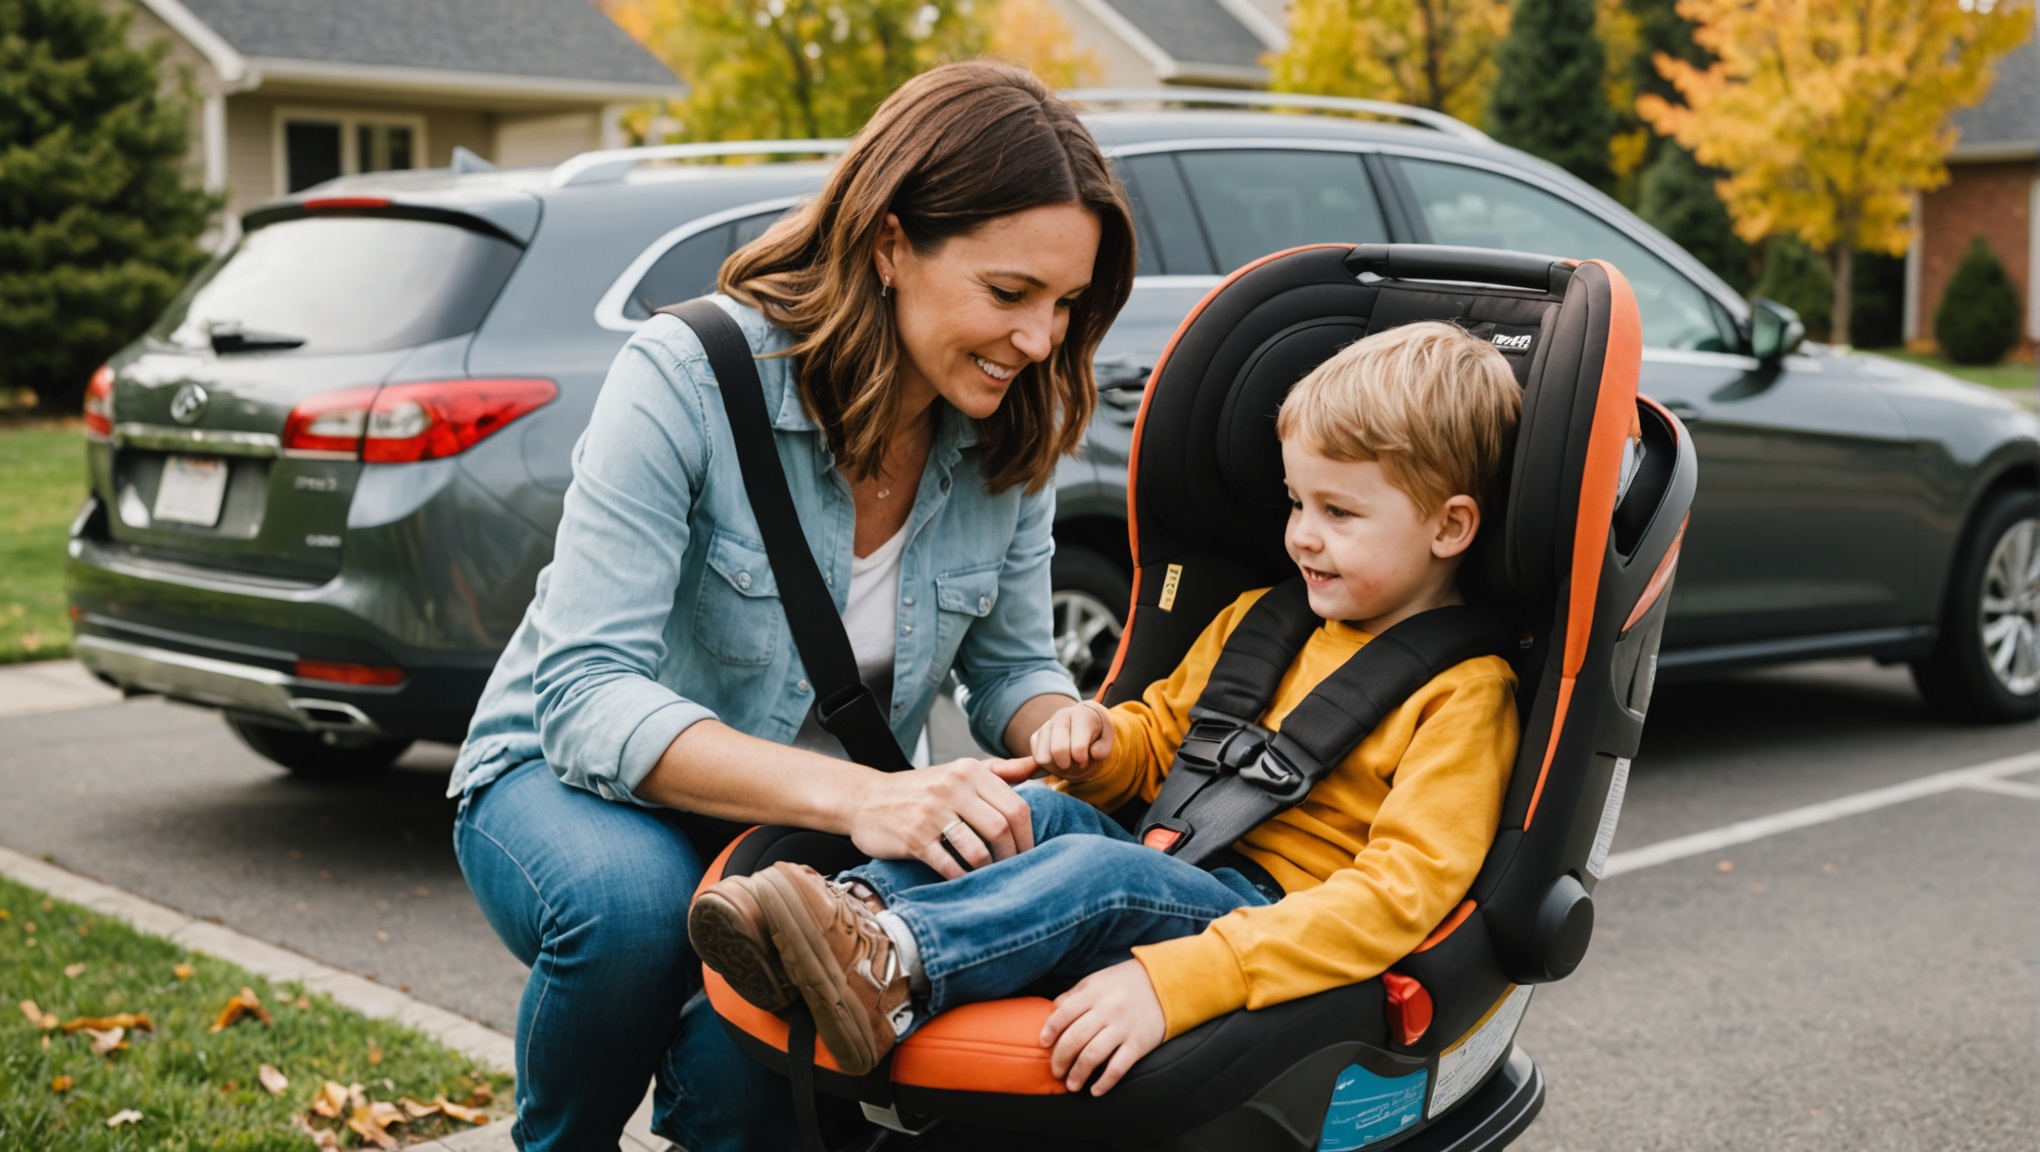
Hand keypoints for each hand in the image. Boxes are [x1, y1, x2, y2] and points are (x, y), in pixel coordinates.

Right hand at [845, 757, 1037, 878]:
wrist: (866, 799)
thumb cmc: (921, 789)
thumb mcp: (959, 771)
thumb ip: (1000, 770)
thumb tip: (1037, 766)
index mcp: (968, 771)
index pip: (1017, 806)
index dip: (1028, 835)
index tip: (1028, 851)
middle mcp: (952, 788)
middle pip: (1002, 829)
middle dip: (1013, 855)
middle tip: (1013, 868)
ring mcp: (931, 814)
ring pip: (979, 851)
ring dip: (989, 870)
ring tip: (990, 875)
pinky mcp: (914, 839)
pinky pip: (950, 867)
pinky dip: (963, 878)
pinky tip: (965, 880)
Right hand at [1028, 700, 1113, 781]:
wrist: (1083, 724)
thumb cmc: (1096, 733)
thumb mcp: (1107, 739)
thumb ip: (1104, 748)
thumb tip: (1094, 753)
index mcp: (1082, 714)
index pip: (1077, 742)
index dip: (1081, 757)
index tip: (1084, 760)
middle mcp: (1062, 715)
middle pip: (1058, 749)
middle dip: (1067, 764)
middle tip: (1075, 764)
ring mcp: (1047, 725)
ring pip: (1044, 756)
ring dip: (1057, 766)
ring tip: (1068, 761)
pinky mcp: (1036, 735)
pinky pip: (1037, 757)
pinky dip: (1047, 764)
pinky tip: (1058, 759)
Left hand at [1039, 959, 1165, 1094]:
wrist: (1165, 983)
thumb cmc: (1124, 983)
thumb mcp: (1096, 981)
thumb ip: (1074, 996)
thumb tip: (1051, 1012)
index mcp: (1094, 993)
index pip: (1063, 1013)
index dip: (1050, 1030)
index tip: (1043, 1044)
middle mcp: (1107, 1010)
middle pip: (1075, 1038)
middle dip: (1060, 1059)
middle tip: (1055, 1072)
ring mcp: (1123, 1027)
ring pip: (1093, 1055)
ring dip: (1078, 1074)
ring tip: (1071, 1084)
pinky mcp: (1139, 1043)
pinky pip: (1118, 1067)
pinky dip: (1104, 1082)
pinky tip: (1095, 1090)